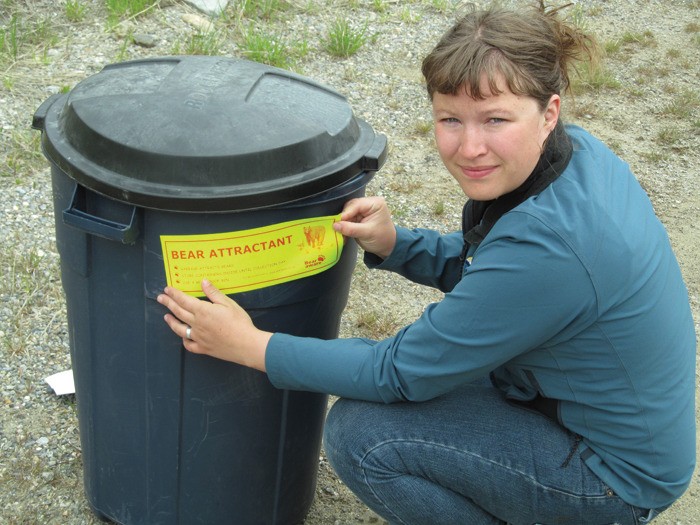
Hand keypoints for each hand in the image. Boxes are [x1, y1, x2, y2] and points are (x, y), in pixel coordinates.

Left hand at [157, 279, 271, 370]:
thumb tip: (203, 282)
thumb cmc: (239, 322)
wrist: (245, 345)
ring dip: (171, 321)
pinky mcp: (203, 348)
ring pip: (179, 329)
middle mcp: (197, 324)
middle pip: (178, 312)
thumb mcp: (228, 303)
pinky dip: (184, 339)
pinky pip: (189, 344)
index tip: (167, 289)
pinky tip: (183, 337)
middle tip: (160, 298)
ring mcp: (198, 337)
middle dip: (168, 304)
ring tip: (166, 317)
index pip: (184, 300)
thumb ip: (213, 293)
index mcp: (202, 311)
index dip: (174, 294)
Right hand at [333, 197, 396, 258]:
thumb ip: (351, 229)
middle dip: (343, 218)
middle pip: (349, 207)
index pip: (356, 205)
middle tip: (336, 227)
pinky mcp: (358, 217)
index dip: (345, 213)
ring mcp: (363, 210)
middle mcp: (368, 204)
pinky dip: (344, 226)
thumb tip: (335, 225)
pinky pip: (347, 218)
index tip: (336, 222)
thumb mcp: (367, 233)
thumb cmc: (382, 238)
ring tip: (339, 231)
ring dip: (342, 222)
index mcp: (375, 203)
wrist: (386, 246)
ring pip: (346, 213)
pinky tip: (342, 232)